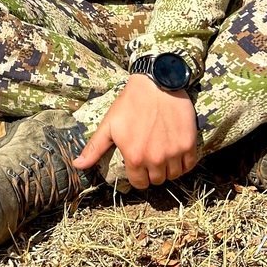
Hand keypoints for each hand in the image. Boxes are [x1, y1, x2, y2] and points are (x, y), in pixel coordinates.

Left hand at [72, 74, 197, 188]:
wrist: (156, 83)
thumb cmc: (130, 103)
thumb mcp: (109, 124)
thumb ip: (94, 148)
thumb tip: (77, 165)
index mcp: (135, 157)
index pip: (139, 183)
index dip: (138, 176)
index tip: (138, 166)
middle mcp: (156, 159)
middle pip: (157, 180)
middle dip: (152, 173)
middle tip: (150, 157)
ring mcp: (174, 152)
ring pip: (173, 175)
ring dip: (168, 169)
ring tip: (163, 155)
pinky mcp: (189, 144)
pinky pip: (189, 165)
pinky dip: (184, 163)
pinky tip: (176, 153)